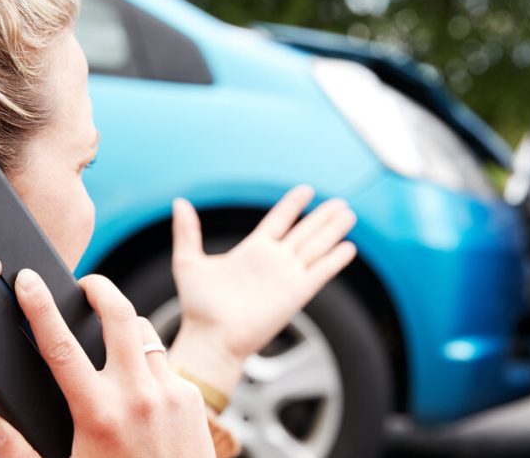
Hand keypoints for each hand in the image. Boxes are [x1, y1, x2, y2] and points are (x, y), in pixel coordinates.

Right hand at [0, 269, 213, 457]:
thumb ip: (20, 453)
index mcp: (97, 415)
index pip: (59, 345)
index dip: (39, 306)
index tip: (27, 281)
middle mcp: (137, 396)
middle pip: (117, 314)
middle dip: (98, 287)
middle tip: (84, 284)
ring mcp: (169, 393)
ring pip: (144, 333)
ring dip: (125, 325)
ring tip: (109, 334)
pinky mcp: (191, 399)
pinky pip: (165, 363)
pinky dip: (147, 364)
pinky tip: (137, 383)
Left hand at [166, 185, 356, 396]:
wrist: (211, 338)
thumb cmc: (198, 307)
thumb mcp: (188, 262)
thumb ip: (187, 231)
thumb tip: (180, 202)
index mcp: (251, 251)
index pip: (278, 221)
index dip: (293, 205)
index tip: (306, 190)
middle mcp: (273, 262)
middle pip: (304, 232)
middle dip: (322, 217)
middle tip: (340, 202)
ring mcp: (286, 277)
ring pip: (316, 247)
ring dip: (333, 231)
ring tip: (348, 214)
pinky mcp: (296, 294)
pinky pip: (320, 272)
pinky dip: (335, 260)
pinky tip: (349, 248)